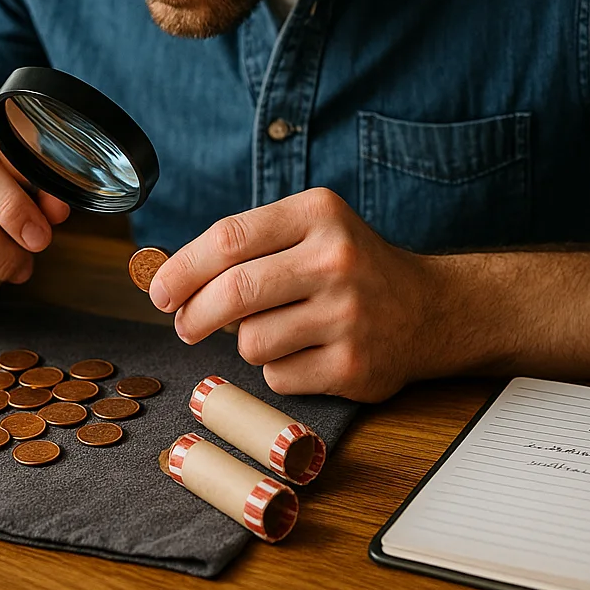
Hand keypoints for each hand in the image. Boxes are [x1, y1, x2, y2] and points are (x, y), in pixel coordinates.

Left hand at [148, 188, 444, 401]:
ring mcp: (347, 315)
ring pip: (251, 342)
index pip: (228, 238)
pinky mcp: (353, 365)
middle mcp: (336, 259)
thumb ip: (248, 246)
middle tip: (185, 325)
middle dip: (194, 315)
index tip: (159, 291)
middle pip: (233, 292)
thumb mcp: (310, 230)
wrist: (430, 310)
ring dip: (248, 343)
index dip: (182, 269)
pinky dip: (279, 370)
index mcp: (319, 213)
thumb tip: (170, 280)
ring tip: (276, 331)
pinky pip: (278, 376)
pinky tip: (307, 353)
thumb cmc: (351, 268)